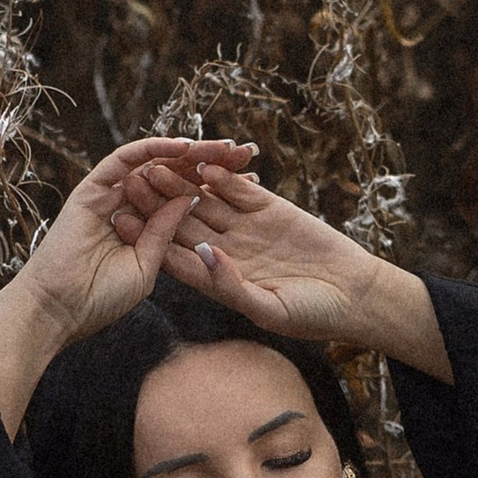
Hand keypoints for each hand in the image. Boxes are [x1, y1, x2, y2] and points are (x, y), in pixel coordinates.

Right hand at [30, 135, 258, 344]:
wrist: (57, 308)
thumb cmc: (100, 301)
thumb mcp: (149, 268)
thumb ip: (169, 235)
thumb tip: (193, 200)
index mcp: (148, 228)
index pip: (189, 198)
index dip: (221, 187)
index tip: (254, 178)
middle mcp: (131, 206)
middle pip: (177, 175)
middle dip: (213, 162)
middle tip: (246, 150)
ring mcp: (111, 195)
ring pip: (157, 163)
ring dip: (191, 152)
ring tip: (224, 144)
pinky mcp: (93, 188)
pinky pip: (126, 159)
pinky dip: (155, 150)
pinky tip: (186, 146)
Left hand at [109, 156, 420, 354]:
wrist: (355, 295)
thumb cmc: (313, 315)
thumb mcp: (270, 309)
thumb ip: (233, 284)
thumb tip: (203, 254)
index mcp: (217, 280)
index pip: (174, 257)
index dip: (147, 239)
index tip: (122, 223)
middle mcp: (225, 251)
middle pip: (182, 223)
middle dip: (155, 204)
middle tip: (129, 184)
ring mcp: (246, 228)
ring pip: (205, 201)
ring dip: (182, 183)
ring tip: (157, 165)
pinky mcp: (269, 208)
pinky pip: (239, 188)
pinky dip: (223, 175)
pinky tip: (202, 161)